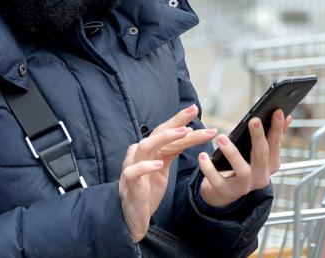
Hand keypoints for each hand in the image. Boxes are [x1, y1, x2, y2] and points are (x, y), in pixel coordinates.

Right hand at [119, 104, 217, 242]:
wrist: (133, 215)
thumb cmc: (147, 190)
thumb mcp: (163, 167)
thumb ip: (172, 150)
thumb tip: (189, 133)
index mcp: (149, 150)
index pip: (164, 131)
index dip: (179, 120)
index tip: (195, 109)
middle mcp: (139, 154)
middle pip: (157, 133)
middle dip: (176, 121)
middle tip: (193, 112)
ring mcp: (132, 166)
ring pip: (145, 146)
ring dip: (165, 138)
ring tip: (184, 133)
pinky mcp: (129, 183)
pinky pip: (134, 171)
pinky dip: (146, 166)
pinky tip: (158, 164)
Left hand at [197, 109, 289, 208]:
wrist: (224, 191)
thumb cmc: (243, 165)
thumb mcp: (258, 153)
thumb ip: (272, 136)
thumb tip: (287, 116)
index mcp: (271, 165)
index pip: (276, 144)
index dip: (277, 128)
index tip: (278, 111)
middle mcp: (261, 177)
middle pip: (262, 156)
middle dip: (258, 137)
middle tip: (253, 120)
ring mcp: (244, 186)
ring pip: (242, 170)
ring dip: (232, 153)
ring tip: (221, 138)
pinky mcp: (226, 191)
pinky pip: (218, 180)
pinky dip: (209, 169)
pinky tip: (203, 156)